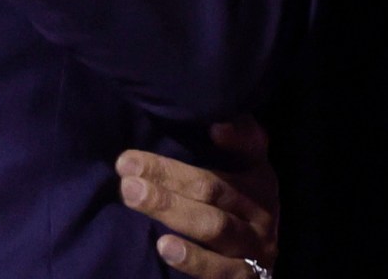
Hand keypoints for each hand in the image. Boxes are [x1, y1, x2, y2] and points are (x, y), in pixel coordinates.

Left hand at [117, 118, 280, 276]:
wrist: (253, 266)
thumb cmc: (233, 210)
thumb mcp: (236, 174)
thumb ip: (230, 144)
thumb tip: (217, 123)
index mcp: (258, 179)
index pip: (252, 151)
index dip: (236, 138)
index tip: (212, 129)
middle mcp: (261, 212)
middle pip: (213, 187)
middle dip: (167, 174)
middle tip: (126, 164)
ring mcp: (255, 248)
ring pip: (214, 226)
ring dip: (171, 209)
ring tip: (132, 194)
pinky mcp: (244, 277)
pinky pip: (220, 270)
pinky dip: (193, 259)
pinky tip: (164, 246)